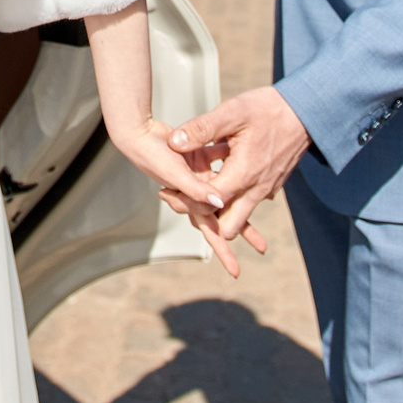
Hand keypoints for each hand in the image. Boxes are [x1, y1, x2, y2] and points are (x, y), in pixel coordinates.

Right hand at [105, 116, 267, 276]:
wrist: (137, 131)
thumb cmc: (152, 155)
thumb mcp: (175, 174)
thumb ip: (196, 190)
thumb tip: (220, 204)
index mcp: (188, 201)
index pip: (210, 230)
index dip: (223, 251)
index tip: (235, 271)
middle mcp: (194, 191)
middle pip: (222, 214)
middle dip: (242, 228)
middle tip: (261, 246)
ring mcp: (197, 175)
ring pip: (224, 190)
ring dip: (241, 194)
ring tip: (265, 200)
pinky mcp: (198, 158)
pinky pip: (218, 162)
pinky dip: (229, 160)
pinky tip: (244, 154)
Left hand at [169, 86, 313, 244]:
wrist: (308, 112)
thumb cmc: (270, 109)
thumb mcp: (233, 112)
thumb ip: (202, 128)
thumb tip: (174, 143)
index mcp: (244, 175)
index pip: (208, 204)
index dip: (185, 200)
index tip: (166, 189)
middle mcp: (256, 190)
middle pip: (226, 226)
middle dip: (204, 218)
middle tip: (183, 196)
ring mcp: (265, 190)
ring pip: (238, 216)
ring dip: (219, 207)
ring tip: (197, 184)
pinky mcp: (270, 185)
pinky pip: (247, 201)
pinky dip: (232, 195)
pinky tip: (218, 170)